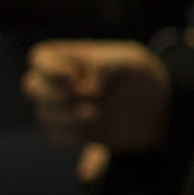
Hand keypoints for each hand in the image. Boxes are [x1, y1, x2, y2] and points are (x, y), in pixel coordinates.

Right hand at [23, 41, 169, 157]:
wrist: (161, 112)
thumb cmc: (144, 78)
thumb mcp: (133, 60)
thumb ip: (105, 64)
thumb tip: (84, 88)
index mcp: (75, 57)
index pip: (39, 58)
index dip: (50, 70)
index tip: (75, 77)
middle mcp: (64, 82)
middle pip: (32, 87)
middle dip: (56, 97)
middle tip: (89, 100)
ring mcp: (67, 108)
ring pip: (43, 114)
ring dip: (69, 118)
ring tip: (97, 114)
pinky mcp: (74, 131)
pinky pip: (56, 137)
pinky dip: (73, 136)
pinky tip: (95, 131)